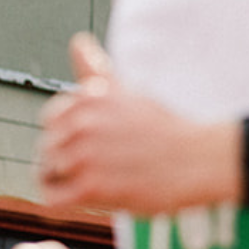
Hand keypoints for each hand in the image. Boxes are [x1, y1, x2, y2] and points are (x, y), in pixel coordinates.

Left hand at [37, 34, 236, 211]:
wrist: (201, 161)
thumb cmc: (168, 130)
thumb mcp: (130, 92)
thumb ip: (96, 70)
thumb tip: (77, 42)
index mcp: (86, 98)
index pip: (51, 121)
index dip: (72, 137)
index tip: (99, 146)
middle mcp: (81, 124)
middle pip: (47, 150)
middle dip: (68, 163)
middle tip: (104, 170)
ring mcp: (85, 157)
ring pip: (46, 176)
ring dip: (69, 186)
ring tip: (101, 186)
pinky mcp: (93, 188)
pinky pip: (51, 202)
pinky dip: (62, 207)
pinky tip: (88, 202)